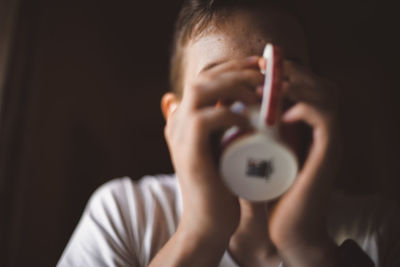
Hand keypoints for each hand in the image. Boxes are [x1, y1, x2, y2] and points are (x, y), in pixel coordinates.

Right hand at [164, 57, 263, 240]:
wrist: (209, 223)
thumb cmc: (222, 187)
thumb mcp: (224, 150)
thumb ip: (227, 130)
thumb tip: (240, 109)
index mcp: (185, 118)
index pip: (204, 78)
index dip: (231, 67)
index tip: (259, 67)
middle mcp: (178, 121)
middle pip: (203, 78)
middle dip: (236, 70)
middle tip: (264, 76)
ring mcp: (179, 135)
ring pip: (201, 90)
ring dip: (233, 86)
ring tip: (259, 96)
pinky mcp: (188, 151)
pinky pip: (205, 119)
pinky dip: (229, 115)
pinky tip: (250, 122)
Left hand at [267, 60, 340, 266]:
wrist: (286, 224)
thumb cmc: (269, 187)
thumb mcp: (258, 150)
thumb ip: (251, 129)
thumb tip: (224, 104)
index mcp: (309, 125)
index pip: (307, 83)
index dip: (284, 69)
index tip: (254, 65)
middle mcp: (323, 128)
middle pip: (319, 82)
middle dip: (289, 71)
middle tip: (260, 69)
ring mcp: (328, 139)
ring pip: (325, 94)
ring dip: (295, 85)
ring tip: (265, 88)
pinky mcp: (329, 153)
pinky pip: (326, 118)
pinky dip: (304, 109)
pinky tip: (281, 114)